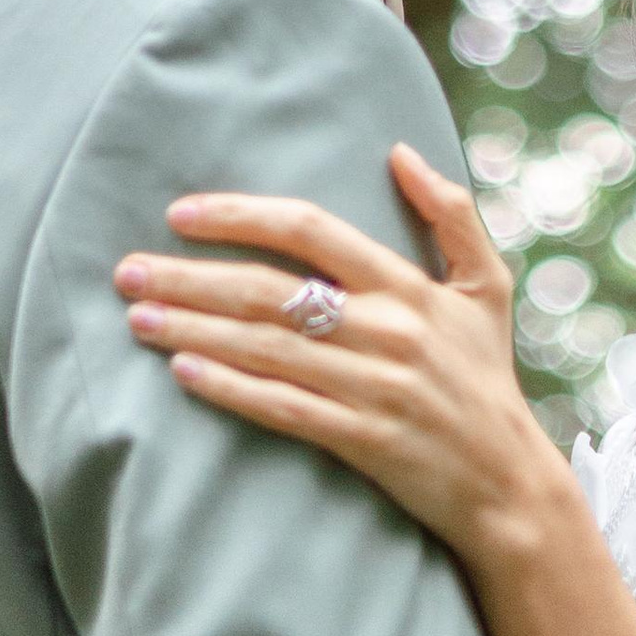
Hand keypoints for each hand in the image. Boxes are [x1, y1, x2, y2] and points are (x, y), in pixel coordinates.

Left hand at [116, 149, 567, 571]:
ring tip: (137, 319)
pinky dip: (230, 389)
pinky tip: (183, 374)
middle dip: (190, 279)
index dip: (241, 216)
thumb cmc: (486, 378)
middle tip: (128, 271)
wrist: (508, 483)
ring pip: (265, 349)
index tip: (181, 215)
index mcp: (409, 286)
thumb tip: (401, 152)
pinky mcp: (361, 439)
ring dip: (194, 331)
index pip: (310, 230)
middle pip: (270, 291)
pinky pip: (282, 408)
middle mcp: (388, 330)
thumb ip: (451, 212)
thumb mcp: (486, 287)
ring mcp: (372, 387)